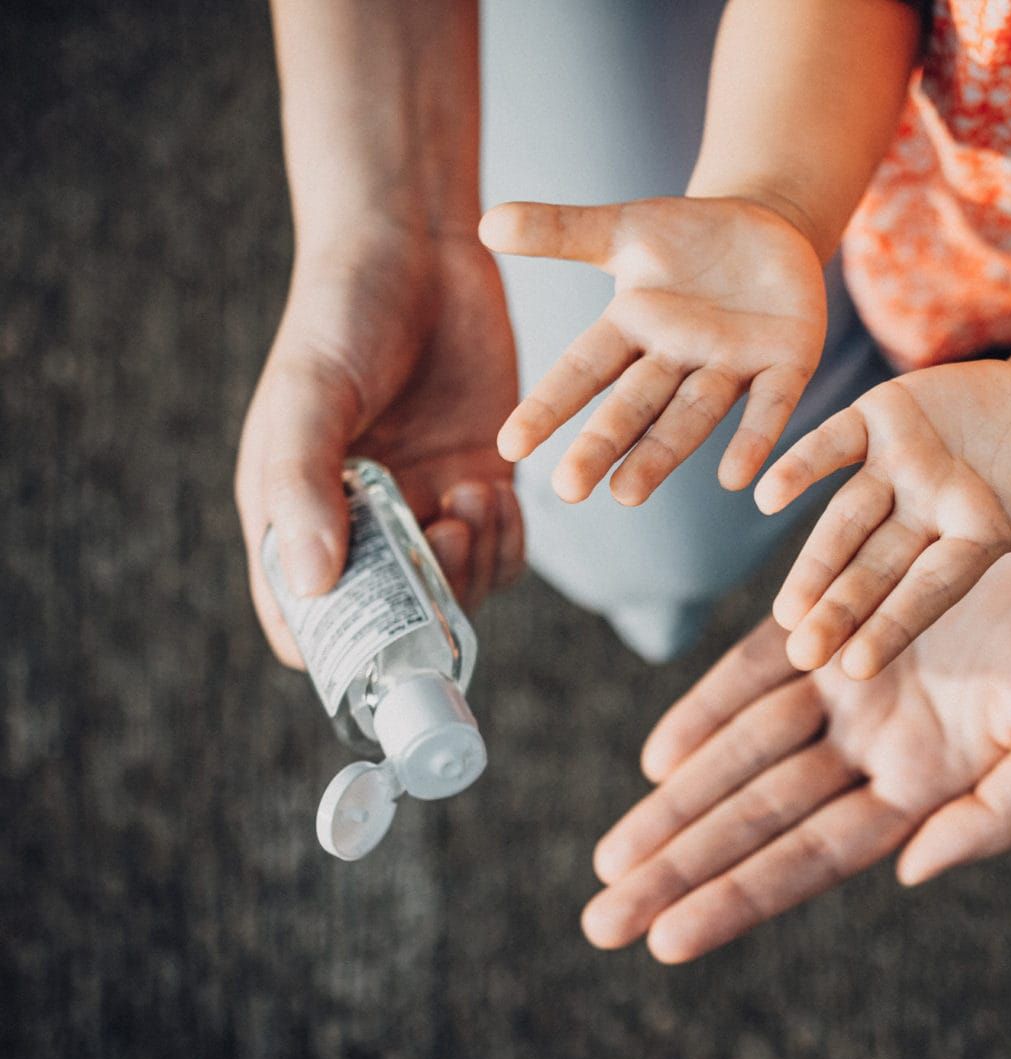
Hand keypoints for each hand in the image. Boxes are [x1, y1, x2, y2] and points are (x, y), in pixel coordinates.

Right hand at [235, 224, 521, 667]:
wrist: (418, 248)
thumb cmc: (342, 313)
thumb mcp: (310, 394)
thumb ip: (306, 486)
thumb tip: (310, 586)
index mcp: (294, 513)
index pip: (305, 621)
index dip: (339, 650)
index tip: (383, 636)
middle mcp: (359, 523)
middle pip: (395, 619)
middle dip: (429, 601)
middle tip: (450, 537)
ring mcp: (423, 505)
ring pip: (457, 591)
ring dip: (476, 565)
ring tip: (473, 497)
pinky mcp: (479, 479)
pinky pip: (501, 550)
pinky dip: (508, 540)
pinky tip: (498, 490)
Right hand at [478, 196, 826, 504]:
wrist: (770, 230)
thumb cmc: (689, 239)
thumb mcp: (625, 230)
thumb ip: (560, 231)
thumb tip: (486, 223)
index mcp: (633, 329)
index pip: (583, 370)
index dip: (550, 404)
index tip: (511, 445)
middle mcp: (676, 358)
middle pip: (633, 405)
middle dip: (603, 444)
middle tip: (569, 490)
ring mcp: (731, 365)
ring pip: (692, 416)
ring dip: (663, 455)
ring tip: (628, 493)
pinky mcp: (786, 363)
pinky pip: (770, 406)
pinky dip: (754, 440)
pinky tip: (738, 479)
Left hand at [581, 547, 1010, 962]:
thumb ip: (993, 818)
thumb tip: (908, 872)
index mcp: (922, 787)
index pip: (813, 856)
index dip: (740, 895)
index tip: (667, 938)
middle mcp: (870, 745)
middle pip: (758, 818)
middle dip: (682, 867)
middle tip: (604, 916)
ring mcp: (845, 681)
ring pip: (742, 753)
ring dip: (677, 801)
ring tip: (613, 857)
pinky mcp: (832, 616)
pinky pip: (755, 668)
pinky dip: (707, 708)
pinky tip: (660, 758)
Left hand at [753, 360, 1010, 679]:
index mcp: (969, 544)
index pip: (927, 591)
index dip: (894, 624)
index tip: (855, 666)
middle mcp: (923, 516)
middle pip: (875, 568)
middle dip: (840, 608)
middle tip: (800, 652)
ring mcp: (896, 469)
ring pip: (844, 519)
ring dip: (814, 560)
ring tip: (783, 609)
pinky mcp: (878, 420)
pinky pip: (832, 445)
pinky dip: (801, 464)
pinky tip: (763, 495)